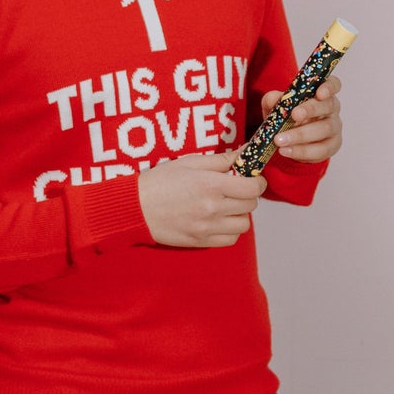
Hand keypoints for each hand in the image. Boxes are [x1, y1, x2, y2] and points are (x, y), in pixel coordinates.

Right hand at [138, 150, 266, 246]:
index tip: (253, 178)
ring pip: (243, 225)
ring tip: (227, 206)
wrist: (135, 208)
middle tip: (236, 190)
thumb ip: (222, 160)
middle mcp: (212, 208)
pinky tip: (219, 220)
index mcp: (212, 185)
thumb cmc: (161, 181)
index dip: (258, 181)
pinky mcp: (200, 241)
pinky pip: (230, 240)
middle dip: (248, 195)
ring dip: (240, 214)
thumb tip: (246, 152)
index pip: (253, 187)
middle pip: (251, 205)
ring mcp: (207, 228)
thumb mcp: (191, 162)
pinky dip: (230, 231)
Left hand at [264, 74, 342, 163]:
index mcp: (321, 92)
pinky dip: (302, 151)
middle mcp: (332, 108)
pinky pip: (321, 150)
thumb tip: (273, 99)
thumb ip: (273, 100)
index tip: (320, 92)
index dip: (329, 87)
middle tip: (294, 115)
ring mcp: (334, 127)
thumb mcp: (276, 106)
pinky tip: (286, 151)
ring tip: (280, 140)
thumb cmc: (287, 116)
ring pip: (325, 129)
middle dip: (310, 110)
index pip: (333, 84)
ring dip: (301, 135)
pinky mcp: (332, 146)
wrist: (290, 140)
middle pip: (328, 105)